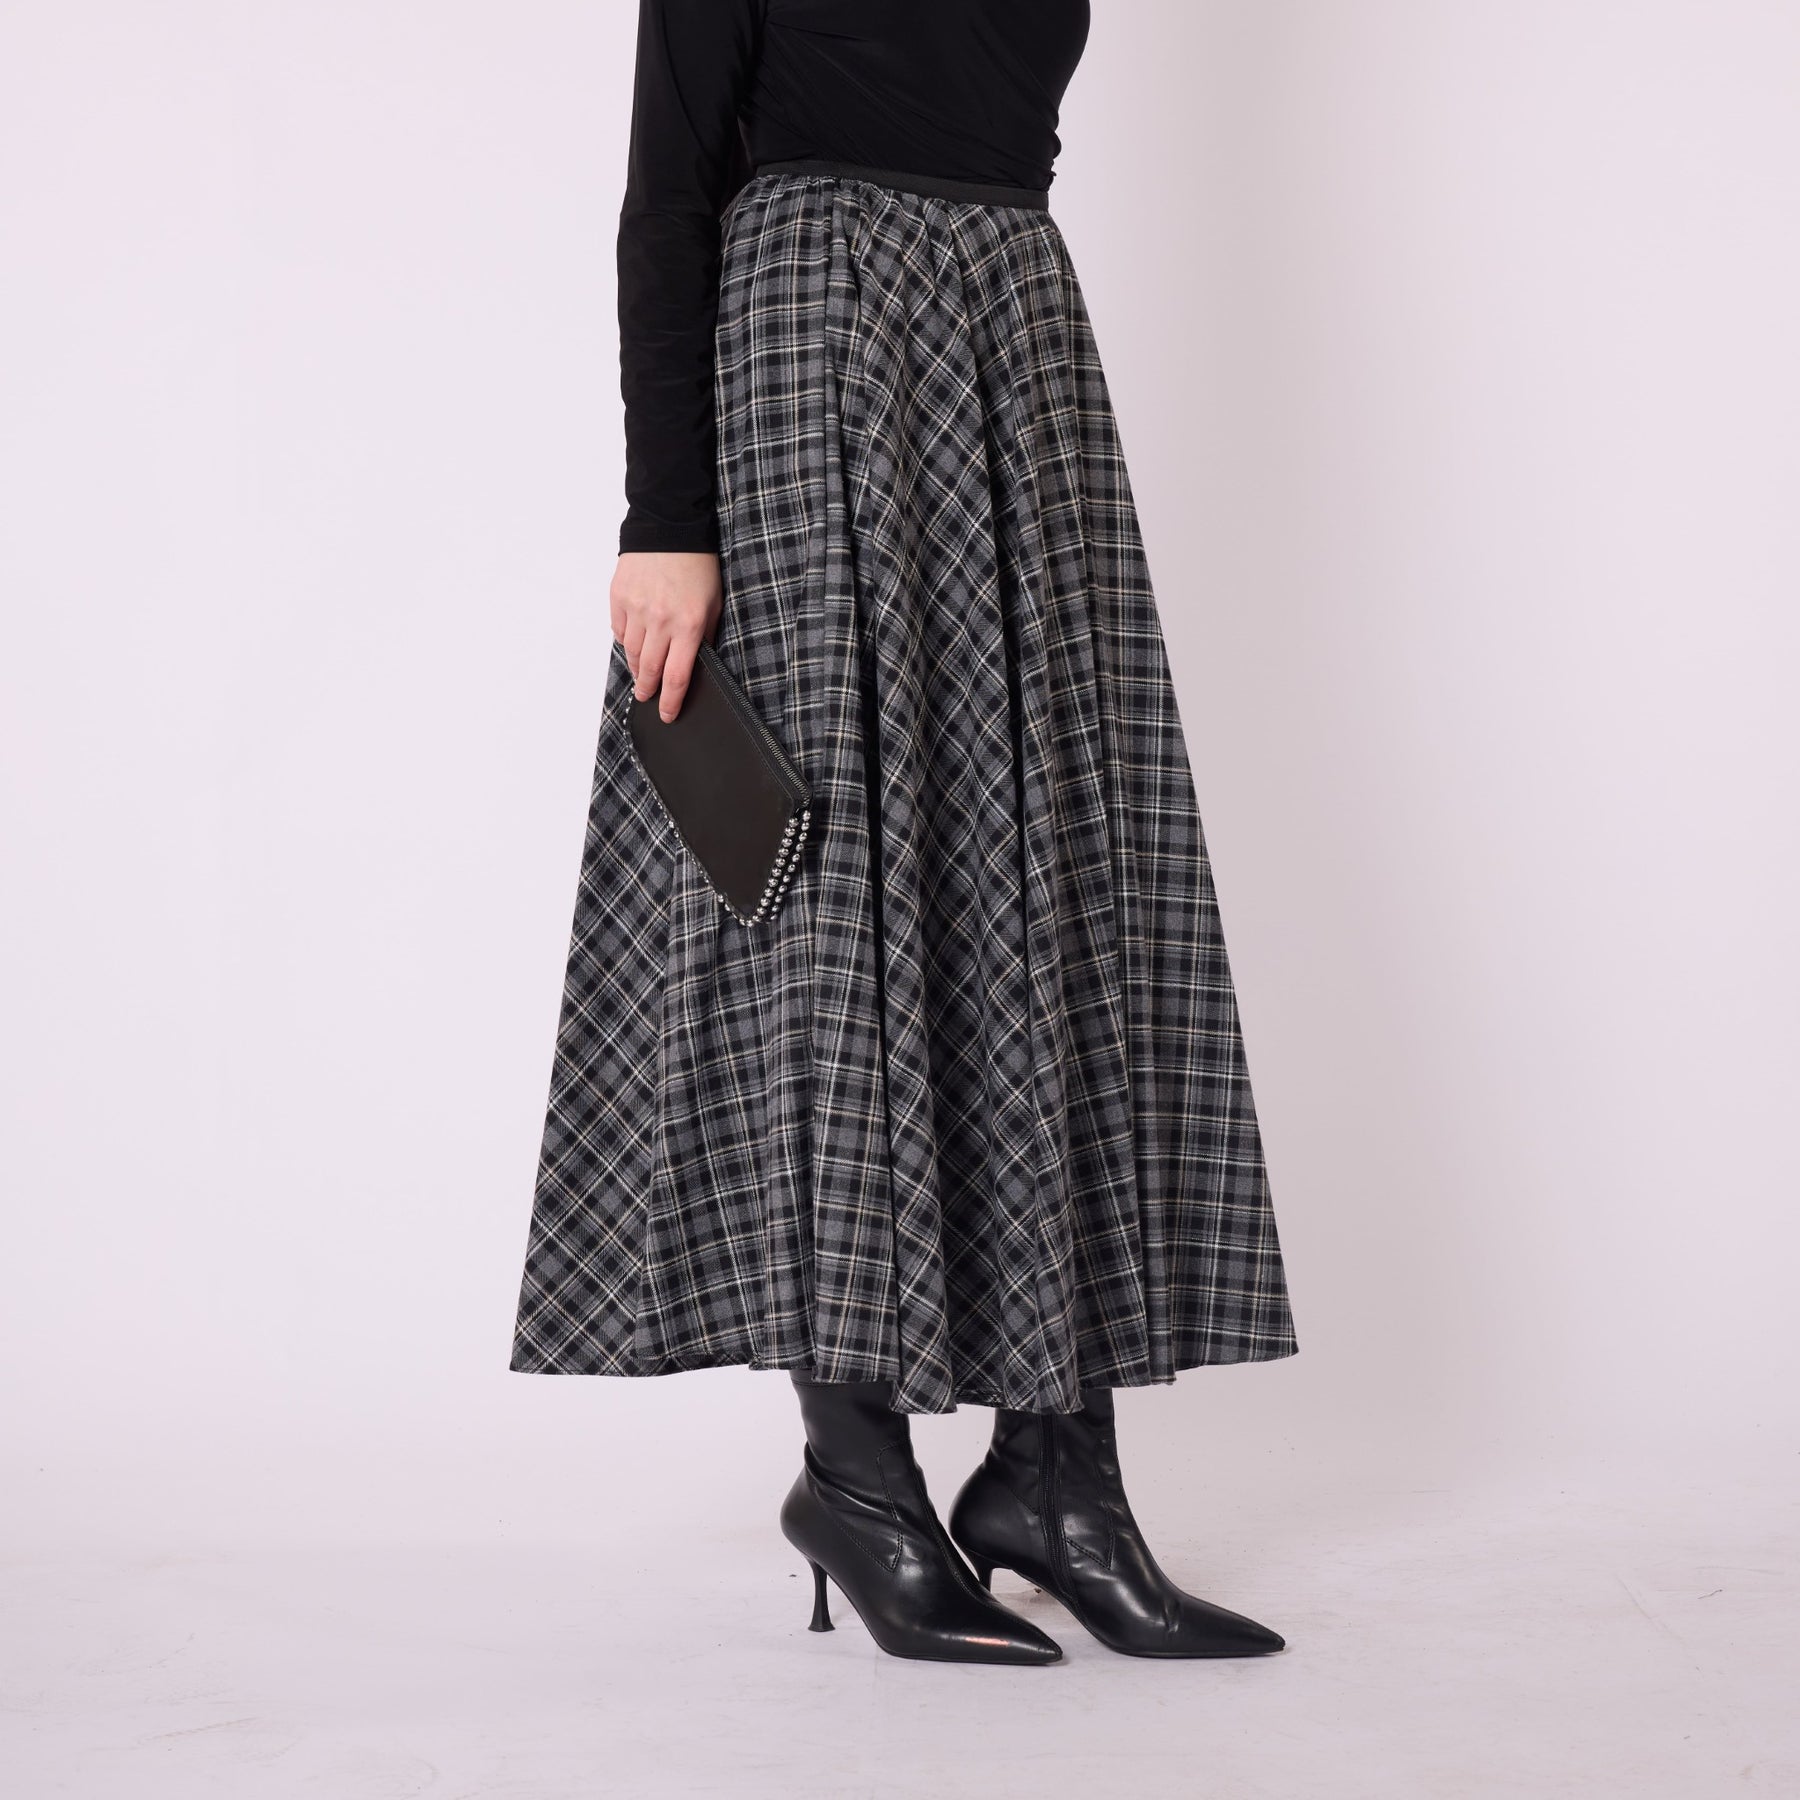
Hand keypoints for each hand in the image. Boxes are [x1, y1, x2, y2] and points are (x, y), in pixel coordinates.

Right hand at [610, 551, 722, 721]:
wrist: (669, 528)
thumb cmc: (697, 565)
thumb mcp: (713, 603)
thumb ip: (704, 635)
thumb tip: (694, 665)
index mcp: (688, 625)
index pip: (677, 677)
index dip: (671, 702)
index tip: (668, 715)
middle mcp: (660, 620)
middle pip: (650, 671)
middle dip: (649, 690)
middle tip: (647, 698)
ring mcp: (636, 609)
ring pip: (633, 653)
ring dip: (638, 669)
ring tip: (642, 675)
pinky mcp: (619, 597)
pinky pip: (619, 631)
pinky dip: (626, 641)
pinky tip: (634, 643)